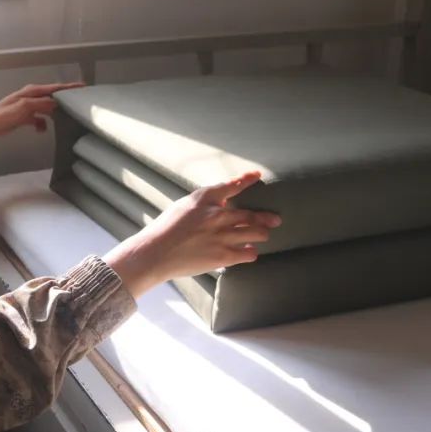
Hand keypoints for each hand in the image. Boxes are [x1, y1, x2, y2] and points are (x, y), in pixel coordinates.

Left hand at [0, 82, 83, 145]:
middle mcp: (30, 97)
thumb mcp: (23, 108)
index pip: (54, 88)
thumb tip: (56, 102)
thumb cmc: (1, 115)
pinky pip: (38, 120)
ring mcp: (27, 107)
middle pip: (52, 97)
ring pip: (46, 108)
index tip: (82, 87)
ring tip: (65, 119)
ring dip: (54, 114)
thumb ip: (40, 104)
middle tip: (77, 104)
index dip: (69, 87)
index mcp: (31, 92)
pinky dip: (42, 124)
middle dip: (64, 100)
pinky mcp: (23, 117)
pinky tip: (42, 130)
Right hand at [103, 171, 280, 298]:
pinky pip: (248, 253)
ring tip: (264, 236)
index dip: (246, 180)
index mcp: (204, 200)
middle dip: (266, 217)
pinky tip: (252, 252)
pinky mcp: (223, 256)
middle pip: (250, 214)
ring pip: (255, 233)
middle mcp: (217, 215)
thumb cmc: (163, 230)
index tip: (257, 176)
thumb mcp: (181, 207)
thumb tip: (219, 206)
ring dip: (262, 234)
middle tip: (275, 219)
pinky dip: (251, 252)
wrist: (154, 253)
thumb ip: (202, 205)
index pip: (232, 186)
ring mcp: (222, 235)